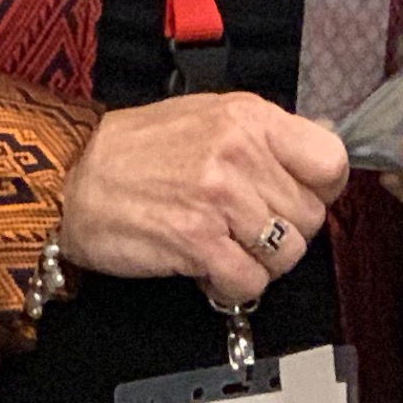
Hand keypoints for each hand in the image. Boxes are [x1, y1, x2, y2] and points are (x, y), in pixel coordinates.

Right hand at [60, 94, 352, 306]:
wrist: (71, 179)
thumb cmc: (137, 149)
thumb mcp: (209, 116)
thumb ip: (267, 135)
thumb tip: (324, 149)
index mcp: (249, 118)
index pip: (331, 160)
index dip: (322, 188)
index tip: (300, 195)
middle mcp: (239, 153)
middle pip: (311, 217)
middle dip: (284, 231)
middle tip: (246, 226)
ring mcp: (219, 199)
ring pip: (286, 255)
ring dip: (258, 262)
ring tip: (226, 246)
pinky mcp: (197, 242)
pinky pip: (250, 284)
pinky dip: (232, 287)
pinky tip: (210, 268)